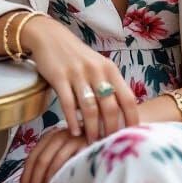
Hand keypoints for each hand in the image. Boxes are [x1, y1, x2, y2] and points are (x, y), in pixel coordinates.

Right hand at [20, 18, 138, 143]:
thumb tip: (119, 116)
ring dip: (92, 129)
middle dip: (110, 129)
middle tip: (108, 145)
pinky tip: (74, 132)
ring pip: (90, 108)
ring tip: (91, 142)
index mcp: (110, 69)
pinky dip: (72, 121)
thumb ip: (108, 86)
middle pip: (110, 107)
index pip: (128, 98)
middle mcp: (97, 71)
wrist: (49, 37)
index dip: (131, 119)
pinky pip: (68, 104)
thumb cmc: (76, 56)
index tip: (132, 136)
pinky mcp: (59, 77)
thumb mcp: (97, 66)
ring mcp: (78, 74)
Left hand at [20, 124, 87, 182]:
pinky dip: (59, 176)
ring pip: (52, 162)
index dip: (26, 175)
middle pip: (40, 159)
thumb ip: (51, 161)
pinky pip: (67, 162)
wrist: (110, 139)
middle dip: (33, 182)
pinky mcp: (84, 144)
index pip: (33, 156)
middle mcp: (60, 134)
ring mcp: (73, 138)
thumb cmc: (86, 151)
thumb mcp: (65, 152)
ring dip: (44, 182)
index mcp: (52, 136)